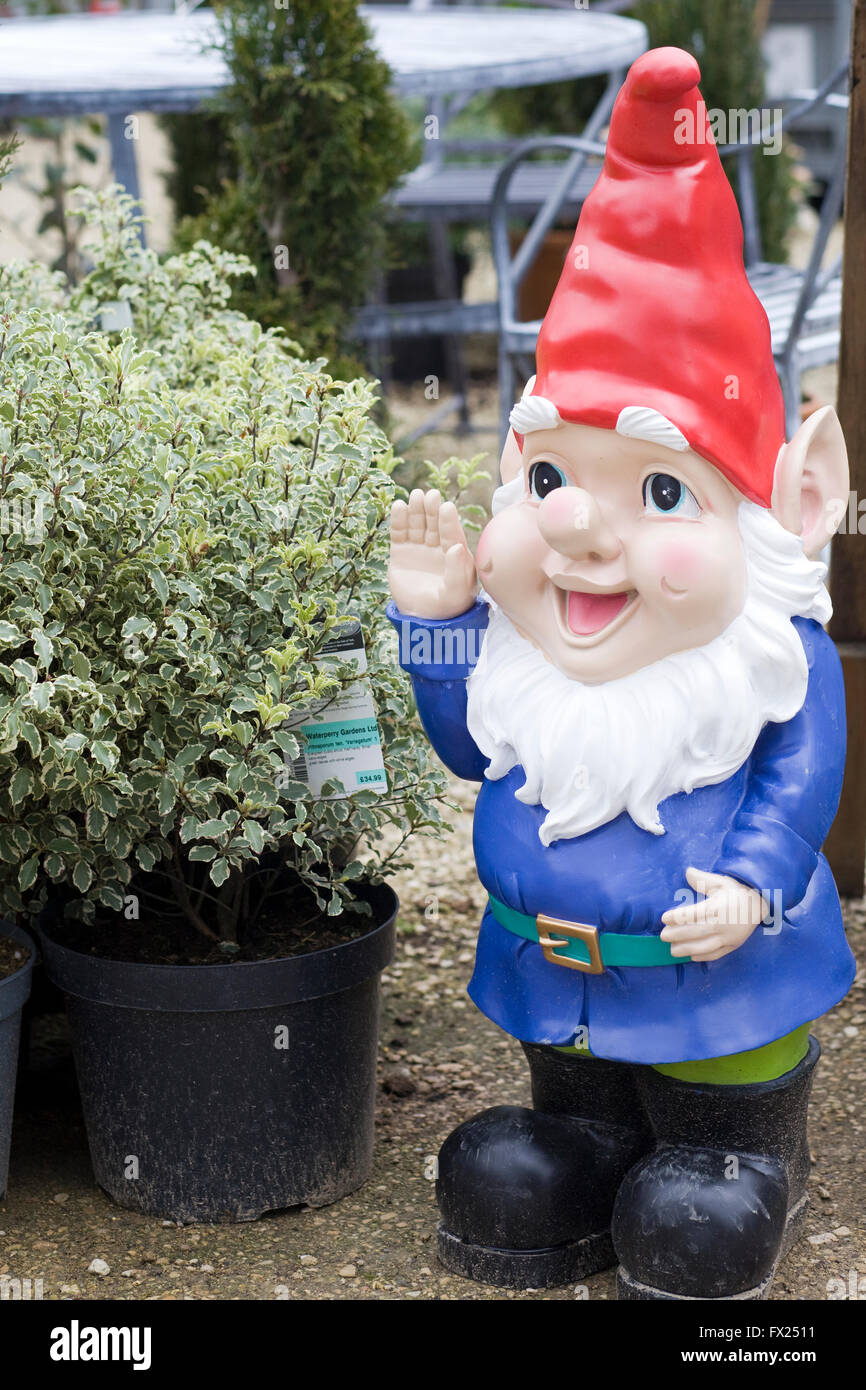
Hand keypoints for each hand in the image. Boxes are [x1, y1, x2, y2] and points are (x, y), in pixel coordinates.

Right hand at [389, 488, 476, 619]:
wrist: (423, 618)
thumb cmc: (447, 605)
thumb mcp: (456, 592)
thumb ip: (458, 570)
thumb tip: (457, 547)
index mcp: (455, 553)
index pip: (451, 533)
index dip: (448, 521)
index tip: (446, 507)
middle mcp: (437, 546)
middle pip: (434, 523)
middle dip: (432, 509)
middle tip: (430, 495)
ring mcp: (418, 547)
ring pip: (416, 524)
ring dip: (416, 510)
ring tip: (415, 496)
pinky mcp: (400, 551)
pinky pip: (399, 533)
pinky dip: (398, 520)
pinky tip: (399, 506)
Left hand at [660, 867, 767, 962]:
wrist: (761, 905)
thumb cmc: (738, 892)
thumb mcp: (722, 882)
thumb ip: (702, 879)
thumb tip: (687, 871)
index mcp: (719, 907)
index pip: (694, 914)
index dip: (678, 917)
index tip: (664, 918)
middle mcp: (724, 924)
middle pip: (697, 932)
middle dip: (678, 935)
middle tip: (663, 936)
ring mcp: (730, 937)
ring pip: (705, 947)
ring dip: (687, 949)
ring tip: (672, 950)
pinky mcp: (734, 945)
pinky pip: (717, 954)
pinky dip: (703, 957)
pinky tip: (691, 956)